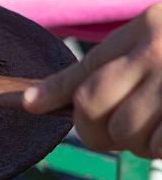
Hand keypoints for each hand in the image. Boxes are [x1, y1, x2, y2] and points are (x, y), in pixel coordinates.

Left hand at [25, 4, 161, 158]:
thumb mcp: (153, 36)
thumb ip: (108, 63)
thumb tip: (34, 101)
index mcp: (144, 29)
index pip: (85, 69)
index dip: (55, 94)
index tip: (31, 105)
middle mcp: (157, 53)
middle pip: (92, 105)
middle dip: (96, 129)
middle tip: (115, 131)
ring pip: (126, 132)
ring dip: (136, 143)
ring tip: (154, 128)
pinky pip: (159, 147)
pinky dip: (160, 149)